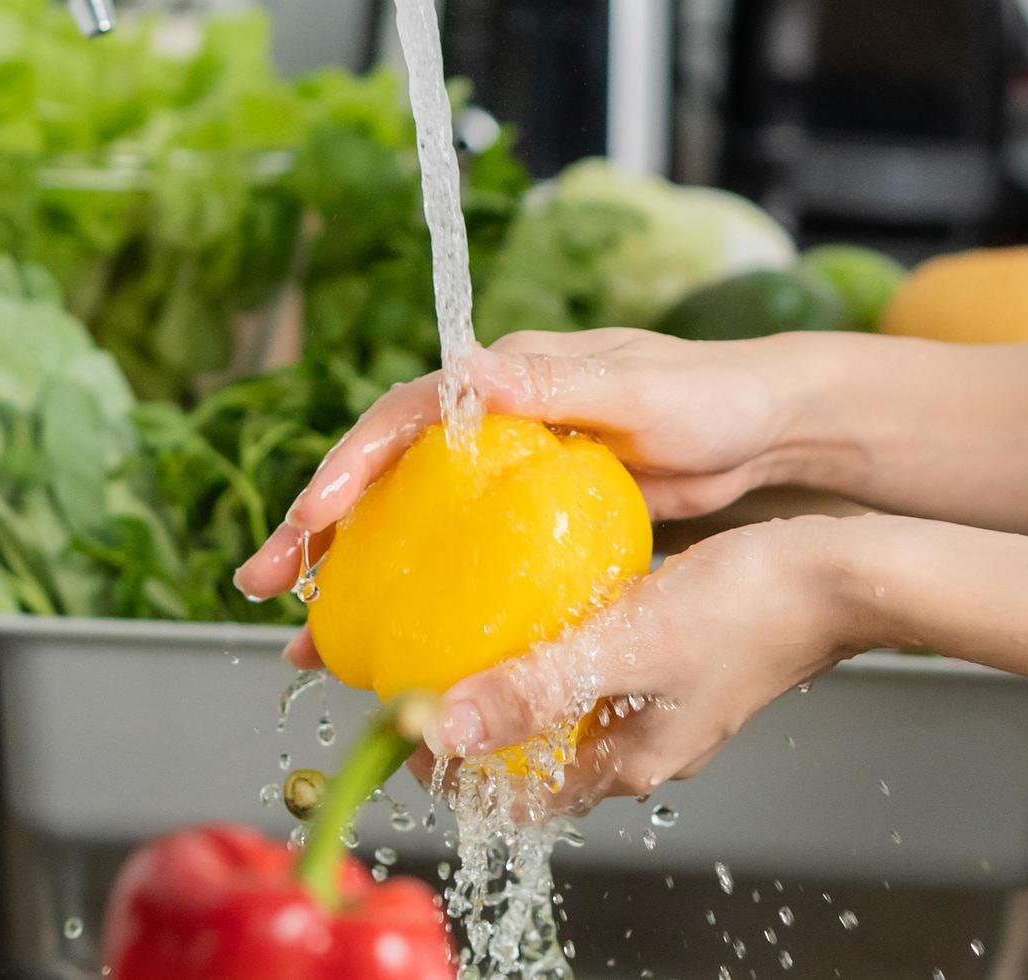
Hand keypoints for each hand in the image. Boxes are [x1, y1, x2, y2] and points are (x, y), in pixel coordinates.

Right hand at [234, 328, 805, 665]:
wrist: (764, 434)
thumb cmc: (711, 398)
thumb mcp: (641, 390)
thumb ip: (562, 384)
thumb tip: (475, 374)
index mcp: (503, 379)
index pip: (403, 416)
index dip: (352, 462)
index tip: (316, 513)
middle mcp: (488, 422)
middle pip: (381, 473)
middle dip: (316, 527)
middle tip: (264, 582)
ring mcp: (501, 477)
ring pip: (403, 523)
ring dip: (349, 575)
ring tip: (303, 636)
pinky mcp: (523, 523)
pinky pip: (449, 559)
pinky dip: (411, 598)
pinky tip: (386, 644)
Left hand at [406, 516, 857, 811]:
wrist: (837, 576)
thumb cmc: (747, 609)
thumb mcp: (624, 646)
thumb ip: (536, 688)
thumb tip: (445, 728)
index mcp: (628, 762)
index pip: (518, 798)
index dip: (456, 775)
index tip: (405, 731)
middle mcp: (643, 746)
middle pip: (537, 759)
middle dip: (479, 730)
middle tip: (429, 682)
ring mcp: (662, 709)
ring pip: (565, 714)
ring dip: (515, 687)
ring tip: (472, 641)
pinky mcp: (676, 666)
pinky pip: (597, 673)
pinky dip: (557, 651)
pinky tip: (544, 604)